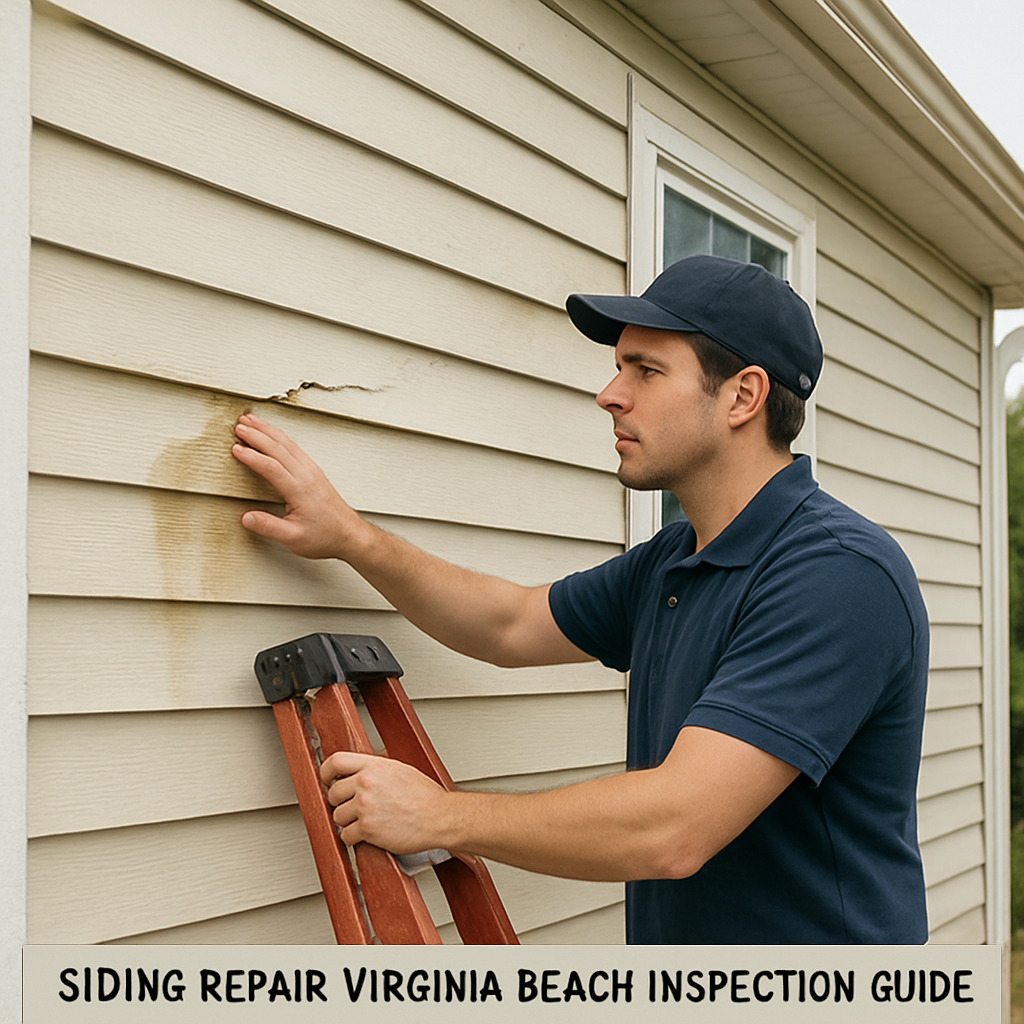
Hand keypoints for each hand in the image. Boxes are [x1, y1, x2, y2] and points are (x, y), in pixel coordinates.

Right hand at [232, 414, 365, 559]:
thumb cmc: (325, 536)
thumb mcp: (294, 539)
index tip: (235, 449)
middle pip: (279, 448)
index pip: (272, 467)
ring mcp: (312, 471)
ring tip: (250, 420)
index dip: (252, 457)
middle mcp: (307, 476)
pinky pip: (294, 447)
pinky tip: (272, 433)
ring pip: (288, 444)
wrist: (349, 534)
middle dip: (257, 435)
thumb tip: (246, 518)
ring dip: (268, 430)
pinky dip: (279, 437)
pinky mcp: (314, 472)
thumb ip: (269, 527)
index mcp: (301, 490)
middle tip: (238, 426)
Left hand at [319, 750, 451, 853]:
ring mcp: (365, 806)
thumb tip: (363, 766)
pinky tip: (367, 834)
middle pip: (333, 793)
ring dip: (348, 821)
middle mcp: (366, 783)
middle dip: (340, 802)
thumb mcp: (400, 769)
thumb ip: (377, 767)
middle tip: (352, 806)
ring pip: (338, 816)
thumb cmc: (425, 796)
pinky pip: (346, 836)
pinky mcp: (367, 829)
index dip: (326, 772)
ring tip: (364, 821)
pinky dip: (354, 838)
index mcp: (373, 766)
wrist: (439, 817)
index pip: (335, 762)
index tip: (327, 780)